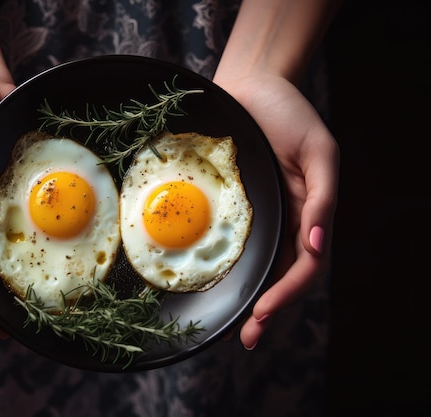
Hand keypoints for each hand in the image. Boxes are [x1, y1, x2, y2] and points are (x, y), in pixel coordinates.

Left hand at [215, 72, 338, 349]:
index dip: (287, 294)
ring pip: (262, 267)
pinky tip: (222, 287)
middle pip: (283, 276)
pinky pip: (239, 243)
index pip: (305, 266)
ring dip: (251, 298)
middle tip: (248, 338)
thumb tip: (319, 243)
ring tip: (237, 329)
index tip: (263, 313)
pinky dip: (234, 269)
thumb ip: (324, 197)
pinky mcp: (240, 208)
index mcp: (312, 213)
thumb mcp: (318, 152)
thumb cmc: (288, 116)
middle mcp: (289, 221)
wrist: (251, 88)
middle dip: (269, 309)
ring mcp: (265, 217)